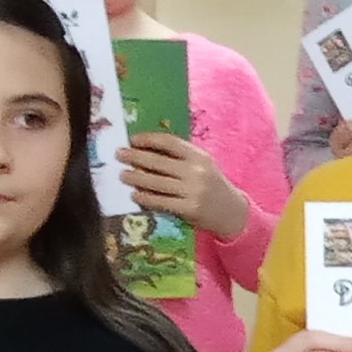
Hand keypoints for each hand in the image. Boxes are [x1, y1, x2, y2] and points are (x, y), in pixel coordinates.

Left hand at [121, 130, 250, 236]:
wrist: (232, 212)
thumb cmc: (212, 185)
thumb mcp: (203, 165)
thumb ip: (181, 157)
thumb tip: (146, 150)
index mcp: (199, 156)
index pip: (170, 142)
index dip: (149, 139)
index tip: (132, 139)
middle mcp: (196, 171)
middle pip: (159, 161)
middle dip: (135, 157)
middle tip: (119, 154)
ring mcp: (192, 191)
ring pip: (156, 182)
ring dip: (136, 178)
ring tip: (122, 175)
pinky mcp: (189, 209)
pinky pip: (161, 202)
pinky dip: (145, 198)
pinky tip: (135, 195)